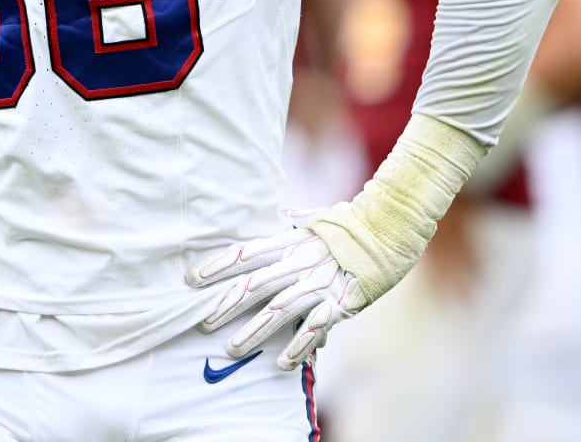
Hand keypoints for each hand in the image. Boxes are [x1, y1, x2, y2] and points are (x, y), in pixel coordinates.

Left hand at [186, 225, 362, 370]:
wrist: (388, 229)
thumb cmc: (347, 228)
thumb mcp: (314, 221)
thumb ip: (293, 225)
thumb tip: (282, 217)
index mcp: (290, 241)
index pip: (246, 253)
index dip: (218, 266)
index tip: (193, 280)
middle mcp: (300, 261)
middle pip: (256, 284)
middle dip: (227, 305)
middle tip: (203, 323)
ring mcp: (320, 282)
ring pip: (280, 309)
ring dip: (255, 331)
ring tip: (233, 348)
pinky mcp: (340, 301)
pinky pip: (315, 326)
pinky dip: (298, 345)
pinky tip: (282, 362)